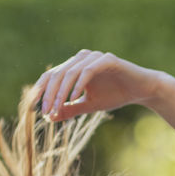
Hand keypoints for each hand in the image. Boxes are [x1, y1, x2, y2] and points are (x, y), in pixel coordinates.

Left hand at [33, 50, 166, 119]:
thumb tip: (49, 118)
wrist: (141, 90)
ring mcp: (94, 57)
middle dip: (49, 94)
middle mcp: (82, 58)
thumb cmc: (115, 95)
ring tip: (56, 109)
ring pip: (70, 72)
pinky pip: (88, 71)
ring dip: (61, 92)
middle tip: (46, 112)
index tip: (33, 108)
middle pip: (57, 74)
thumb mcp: (88, 105)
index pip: (51, 76)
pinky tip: (75, 98)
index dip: (40, 91)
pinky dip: (79, 85)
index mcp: (75, 66)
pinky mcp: (107, 60)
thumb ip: (69, 109)